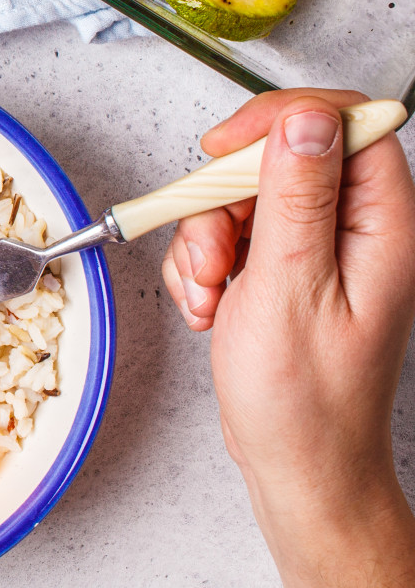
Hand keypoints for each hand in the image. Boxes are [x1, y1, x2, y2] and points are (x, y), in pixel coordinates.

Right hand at [162, 88, 414, 587]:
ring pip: (247, 197)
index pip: (349, 125)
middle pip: (284, 159)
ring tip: (209, 291)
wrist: (296, 466)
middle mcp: (359, 233)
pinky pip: (232, 233)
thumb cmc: (304, 402)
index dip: (285, 121)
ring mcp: (321, 252)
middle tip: (212, 247)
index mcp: (384, 229)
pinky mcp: (286, 270)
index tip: (228, 147)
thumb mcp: (290, 288)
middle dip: (226, 198)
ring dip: (207, 237)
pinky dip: (204, 264)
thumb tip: (305, 120)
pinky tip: (209, 305)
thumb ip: (297, 197)